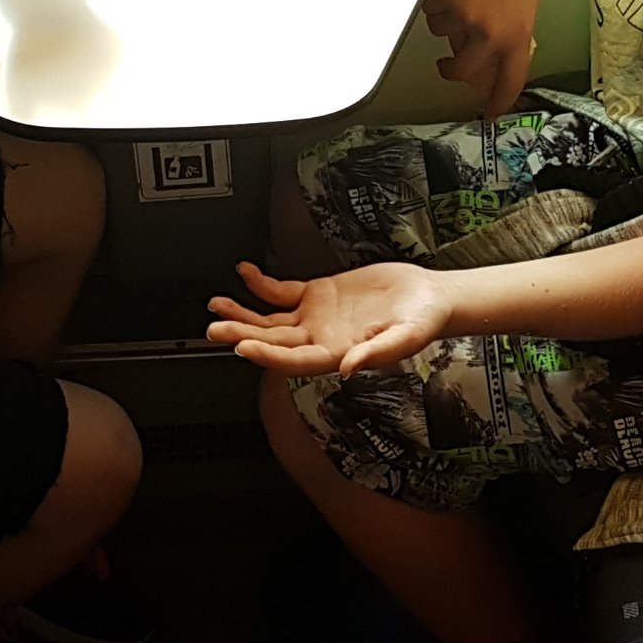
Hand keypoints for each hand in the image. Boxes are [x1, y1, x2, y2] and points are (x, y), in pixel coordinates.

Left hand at [207, 259, 449, 375]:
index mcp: (337, 354)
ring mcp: (315, 317)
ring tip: (217, 305)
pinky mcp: (317, 294)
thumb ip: (378, 353)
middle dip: (242, 334)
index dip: (268, 356)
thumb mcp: (406, 337)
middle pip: (273, 341)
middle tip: (215, 328)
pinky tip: (245, 273)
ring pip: (270, 319)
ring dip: (243, 313)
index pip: (294, 361)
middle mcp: (320, 339)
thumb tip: (348, 369)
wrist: (427, 296)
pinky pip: (281, 291)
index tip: (243, 348)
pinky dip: (261, 284)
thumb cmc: (423, 321)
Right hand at [423, 0, 543, 117]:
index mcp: (519, 33)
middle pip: (462, 69)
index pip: (509, 81)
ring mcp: (464, 18)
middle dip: (451, 68)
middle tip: (446, 64)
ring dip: (446, 17)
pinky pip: (431, 8)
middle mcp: (491, 32)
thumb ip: (511, 25)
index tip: (489, 112)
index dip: (497, 102)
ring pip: (442, 32)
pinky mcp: (442, 0)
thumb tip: (495, 47)